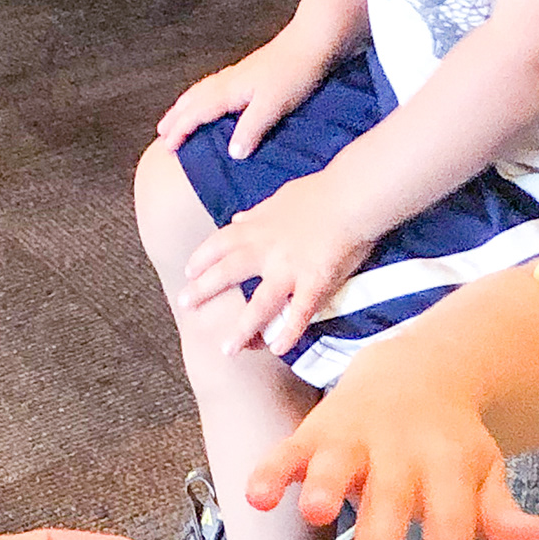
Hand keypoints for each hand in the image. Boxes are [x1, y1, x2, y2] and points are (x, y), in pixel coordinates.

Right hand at [154, 33, 325, 161]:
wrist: (314, 41)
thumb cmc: (295, 73)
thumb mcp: (273, 106)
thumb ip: (252, 129)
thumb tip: (232, 154)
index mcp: (230, 90)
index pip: (197, 112)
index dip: (181, 130)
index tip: (167, 147)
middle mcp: (229, 80)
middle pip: (194, 99)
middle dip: (177, 116)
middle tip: (161, 131)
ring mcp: (240, 74)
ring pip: (204, 90)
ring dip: (188, 104)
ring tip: (178, 113)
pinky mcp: (252, 71)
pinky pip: (217, 86)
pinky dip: (205, 95)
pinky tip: (215, 97)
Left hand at [177, 168, 374, 356]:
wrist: (353, 195)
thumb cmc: (322, 190)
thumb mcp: (281, 197)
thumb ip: (258, 212)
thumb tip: (239, 218)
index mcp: (259, 227)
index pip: (221, 243)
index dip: (202, 259)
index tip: (189, 272)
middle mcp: (268, 250)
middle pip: (228, 273)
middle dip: (204, 290)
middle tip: (185, 305)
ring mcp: (290, 269)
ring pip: (260, 304)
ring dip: (242, 329)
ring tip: (227, 349)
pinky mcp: (316, 283)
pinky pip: (299, 314)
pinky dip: (289, 333)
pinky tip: (277, 349)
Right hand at [248, 357, 538, 539]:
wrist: (414, 373)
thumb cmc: (449, 449)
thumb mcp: (482, 479)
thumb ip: (503, 519)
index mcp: (451, 471)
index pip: (452, 533)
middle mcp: (405, 452)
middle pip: (393, 503)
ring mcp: (357, 438)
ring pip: (340, 462)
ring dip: (327, 486)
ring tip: (315, 518)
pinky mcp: (315, 429)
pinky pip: (290, 447)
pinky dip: (271, 468)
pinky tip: (255, 497)